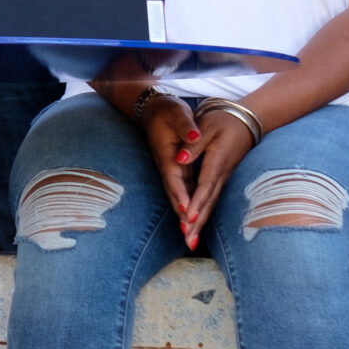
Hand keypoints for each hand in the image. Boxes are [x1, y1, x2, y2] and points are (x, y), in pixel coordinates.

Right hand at [125, 91, 204, 243]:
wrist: (153, 110)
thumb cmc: (167, 110)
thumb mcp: (177, 113)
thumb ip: (186, 127)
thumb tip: (195, 137)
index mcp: (168, 155)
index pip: (174, 178)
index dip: (181, 195)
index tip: (188, 210)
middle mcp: (168, 166)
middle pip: (174, 194)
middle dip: (182, 216)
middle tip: (189, 236)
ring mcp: (172, 170)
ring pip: (178, 196)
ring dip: (184, 217)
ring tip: (191, 238)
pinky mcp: (177, 170)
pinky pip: (183, 192)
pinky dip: (188, 207)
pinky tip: (194, 221)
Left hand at [168, 108, 255, 246]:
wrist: (246, 119)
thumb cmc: (224, 120)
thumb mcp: (207, 126)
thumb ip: (193, 144)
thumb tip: (179, 159)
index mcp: (217, 161)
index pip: (205, 186)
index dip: (196, 203)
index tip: (189, 218)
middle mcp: (222, 173)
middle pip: (208, 202)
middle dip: (198, 223)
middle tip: (188, 242)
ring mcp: (224, 177)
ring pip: (211, 203)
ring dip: (201, 223)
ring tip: (191, 242)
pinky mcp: (223, 177)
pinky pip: (213, 199)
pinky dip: (205, 213)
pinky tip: (197, 226)